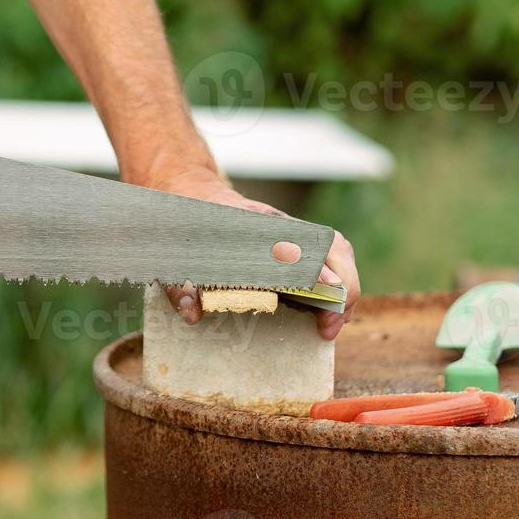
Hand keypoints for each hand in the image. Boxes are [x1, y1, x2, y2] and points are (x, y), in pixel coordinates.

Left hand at [135, 163, 359, 338]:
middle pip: (334, 248)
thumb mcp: (174, 254)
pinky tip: (323, 308)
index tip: (325, 311)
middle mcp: (281, 225)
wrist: (189, 190)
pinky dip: (336, 279)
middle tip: (329, 328)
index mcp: (257, 227)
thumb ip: (179, 285)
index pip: (302, 251)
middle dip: (344, 288)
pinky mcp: (291, 238)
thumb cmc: (185, 224)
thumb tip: (193, 315)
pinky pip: (327, 253)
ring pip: (336, 249)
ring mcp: (290, 229)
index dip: (321, 280)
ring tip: (333, 322)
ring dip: (345, 284)